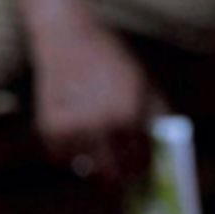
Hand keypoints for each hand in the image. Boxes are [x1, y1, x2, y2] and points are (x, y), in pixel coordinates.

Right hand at [34, 21, 151, 186]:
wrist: (67, 35)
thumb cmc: (111, 59)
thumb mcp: (144, 84)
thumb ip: (156, 117)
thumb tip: (165, 151)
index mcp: (129, 115)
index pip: (140, 161)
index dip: (141, 170)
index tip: (139, 173)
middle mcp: (101, 125)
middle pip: (112, 174)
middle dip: (118, 178)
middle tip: (119, 174)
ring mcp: (73, 128)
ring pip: (85, 169)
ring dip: (92, 163)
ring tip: (94, 143)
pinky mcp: (50, 128)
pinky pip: (62, 157)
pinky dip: (68, 152)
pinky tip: (75, 131)